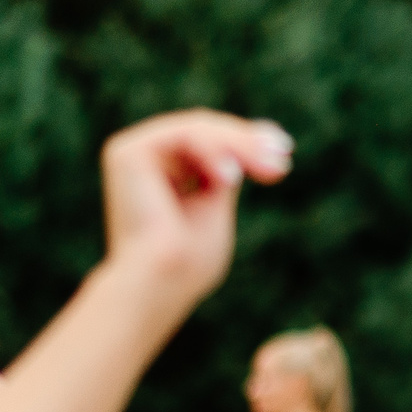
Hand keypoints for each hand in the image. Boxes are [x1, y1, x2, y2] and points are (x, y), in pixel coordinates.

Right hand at [99, 110, 291, 311]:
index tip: (285, 152)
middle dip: (249, 140)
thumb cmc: (187, 265)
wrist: (159, 284)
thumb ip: (223, 175)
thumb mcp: (215, 210)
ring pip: (200, 128)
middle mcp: (142, 159)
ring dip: (240, 145)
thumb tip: (251, 145)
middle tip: (283, 155)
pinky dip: (215, 150)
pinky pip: (185, 134)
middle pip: (205, 129)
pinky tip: (230, 178)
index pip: (208, 142)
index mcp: (158, 174)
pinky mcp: (127, 151)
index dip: (247, 140)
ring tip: (268, 169)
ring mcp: (131, 151)